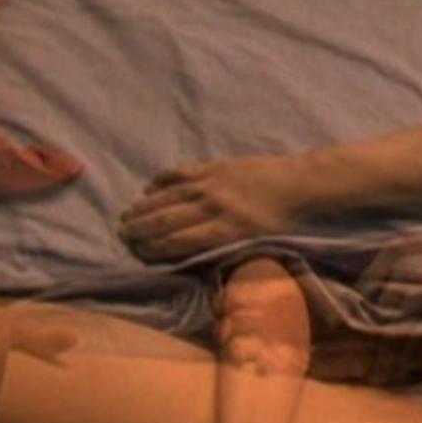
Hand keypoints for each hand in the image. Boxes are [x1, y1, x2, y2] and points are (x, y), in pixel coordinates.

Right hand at [117, 155, 310, 260]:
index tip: (137, 253)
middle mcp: (214, 207)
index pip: (179, 242)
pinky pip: (181, 173)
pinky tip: (149, 188)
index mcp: (226, 230)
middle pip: (167, 220)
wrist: (301, 182)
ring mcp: (212, 184)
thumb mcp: (257, 243)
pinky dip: (162, 181)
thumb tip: (190, 256)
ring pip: (168, 196)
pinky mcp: (214, 166)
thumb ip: (224, 249)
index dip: (154, 249)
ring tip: (126, 215)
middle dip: (140, 229)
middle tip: (121, 235)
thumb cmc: (283, 220)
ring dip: (144, 207)